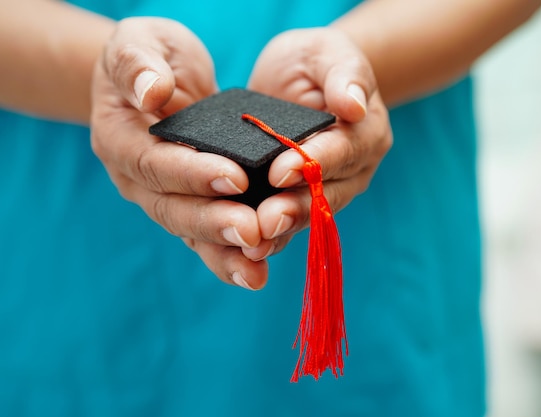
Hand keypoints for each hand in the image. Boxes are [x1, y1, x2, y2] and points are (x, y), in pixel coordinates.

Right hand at [90, 17, 268, 288]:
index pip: (154, 163)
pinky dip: (230, 259)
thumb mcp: (141, 42)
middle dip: (213, 222)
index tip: (235, 177)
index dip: (192, 173)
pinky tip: (257, 274)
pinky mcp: (191, 207)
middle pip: (172, 208)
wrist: (158, 80)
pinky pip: (207, 238)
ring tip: (257, 269)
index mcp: (120, 140)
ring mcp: (164, 198)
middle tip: (252, 231)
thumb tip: (152, 92)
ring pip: (190, 233)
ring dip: (224, 253)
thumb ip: (138, 64)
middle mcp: (138, 179)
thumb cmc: (151, 56)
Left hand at [245, 28, 392, 259]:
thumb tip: (354, 105)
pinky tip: (245, 251)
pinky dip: (270, 239)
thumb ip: (345, 74)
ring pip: (309, 217)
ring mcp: (330, 191)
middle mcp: (353, 169)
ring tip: (253, 244)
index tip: (279, 171)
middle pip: (328, 194)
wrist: (300, 82)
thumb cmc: (314, 62)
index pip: (342, 150)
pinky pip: (290, 225)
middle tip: (266, 221)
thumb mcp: (328, 53)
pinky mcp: (302, 202)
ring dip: (282, 232)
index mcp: (365, 132)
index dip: (313, 163)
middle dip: (296, 209)